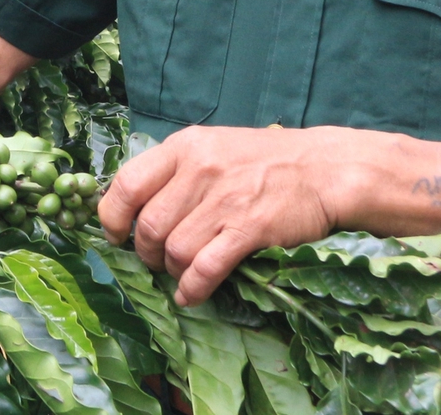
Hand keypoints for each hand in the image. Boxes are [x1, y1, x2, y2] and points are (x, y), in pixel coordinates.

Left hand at [98, 125, 339, 306]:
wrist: (327, 169)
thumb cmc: (267, 161)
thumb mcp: (215, 148)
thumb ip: (177, 172)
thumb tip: (136, 209)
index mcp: (185, 146)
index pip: (127, 183)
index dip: (113, 217)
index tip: (116, 236)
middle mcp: (200, 170)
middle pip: (148, 226)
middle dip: (146, 254)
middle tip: (157, 261)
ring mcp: (225, 200)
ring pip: (174, 250)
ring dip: (172, 271)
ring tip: (182, 273)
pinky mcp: (250, 229)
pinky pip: (206, 268)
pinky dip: (193, 288)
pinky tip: (192, 294)